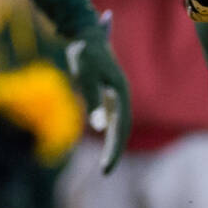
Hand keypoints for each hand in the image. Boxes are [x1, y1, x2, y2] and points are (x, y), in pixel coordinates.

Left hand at [66, 17, 131, 173]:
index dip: (115, 148)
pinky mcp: (108, 91)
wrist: (85, 34)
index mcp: (122, 92)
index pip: (121, 126)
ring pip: (119, 123)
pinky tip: (104, 140)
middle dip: (115, 149)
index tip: (106, 168)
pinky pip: (112, 116)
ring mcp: (116, 93)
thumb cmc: (85, 56)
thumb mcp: (86, 78)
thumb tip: (100, 127)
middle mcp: (122, 94)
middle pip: (122, 127)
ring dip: (114, 142)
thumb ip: (94, 102)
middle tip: (105, 172)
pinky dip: (110, 131)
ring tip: (106, 164)